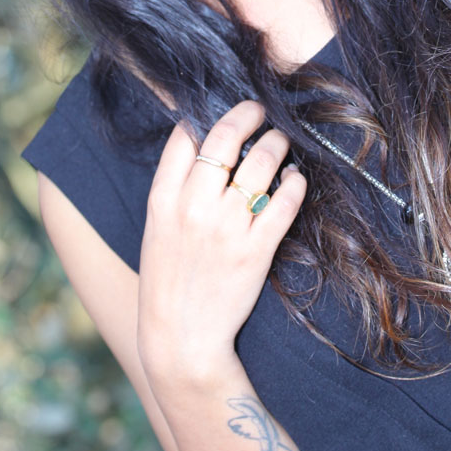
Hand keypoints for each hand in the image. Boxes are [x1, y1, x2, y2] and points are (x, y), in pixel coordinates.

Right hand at [137, 101, 306, 387]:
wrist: (181, 339)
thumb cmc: (168, 283)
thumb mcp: (156, 232)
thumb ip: (173, 191)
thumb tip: (198, 146)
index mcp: (162, 202)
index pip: (184, 139)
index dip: (204, 117)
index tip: (221, 114)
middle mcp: (193, 208)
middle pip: (225, 138)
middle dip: (247, 115)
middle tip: (259, 111)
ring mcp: (226, 228)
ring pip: (260, 163)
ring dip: (276, 144)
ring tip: (281, 142)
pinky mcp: (256, 250)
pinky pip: (284, 202)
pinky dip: (294, 183)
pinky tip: (295, 179)